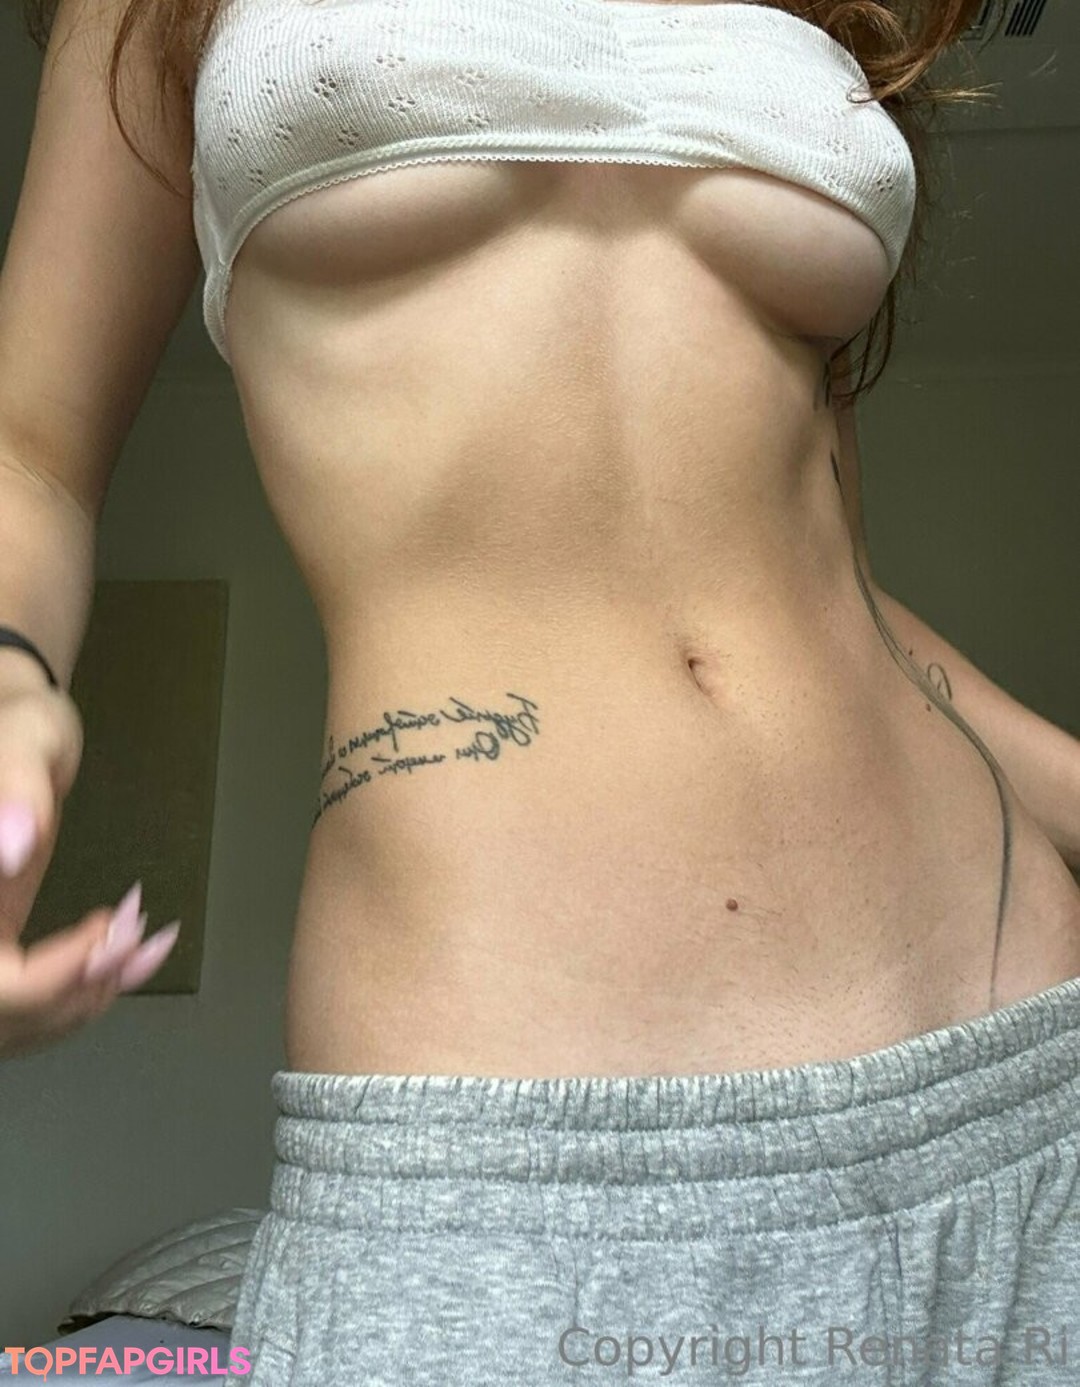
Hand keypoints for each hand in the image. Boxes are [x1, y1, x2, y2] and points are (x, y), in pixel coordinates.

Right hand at [0, 673, 179, 1058]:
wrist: (17, 731)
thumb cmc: (19, 727)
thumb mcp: (19, 742)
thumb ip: (13, 789)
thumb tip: (12, 847)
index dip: (54, 975)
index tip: (108, 930)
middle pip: (12, 1016)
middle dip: (85, 988)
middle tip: (146, 940)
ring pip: (27, 1020)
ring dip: (96, 993)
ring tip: (151, 946)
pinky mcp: (0, 949)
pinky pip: (37, 999)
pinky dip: (89, 987)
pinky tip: (133, 953)